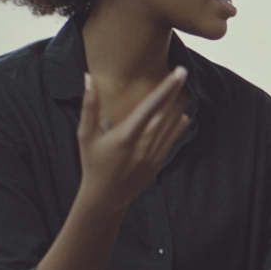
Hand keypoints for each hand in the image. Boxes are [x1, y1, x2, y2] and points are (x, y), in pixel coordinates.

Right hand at [76, 68, 189, 206]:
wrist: (106, 196)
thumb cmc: (92, 163)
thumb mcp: (85, 135)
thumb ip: (89, 106)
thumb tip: (88, 78)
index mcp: (125, 135)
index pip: (150, 105)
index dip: (166, 88)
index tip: (177, 73)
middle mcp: (143, 144)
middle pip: (164, 112)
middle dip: (174, 92)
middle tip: (182, 73)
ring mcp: (153, 154)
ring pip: (171, 125)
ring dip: (178, 106)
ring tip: (185, 90)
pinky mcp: (158, 162)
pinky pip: (172, 140)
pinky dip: (179, 126)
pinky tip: (183, 115)